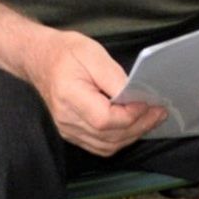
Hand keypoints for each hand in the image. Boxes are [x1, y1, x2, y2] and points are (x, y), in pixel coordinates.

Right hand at [32, 26, 164, 156]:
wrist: (39, 59)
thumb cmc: (65, 52)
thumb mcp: (92, 53)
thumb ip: (114, 77)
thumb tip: (135, 95)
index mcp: (69, 96)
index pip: (104, 119)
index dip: (130, 115)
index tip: (148, 103)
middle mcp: (66, 119)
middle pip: (109, 137)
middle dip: (139, 126)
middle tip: (159, 112)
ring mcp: (68, 129)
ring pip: (106, 146)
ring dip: (132, 135)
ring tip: (151, 119)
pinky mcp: (72, 133)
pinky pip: (100, 146)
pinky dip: (120, 139)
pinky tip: (134, 126)